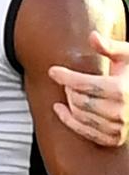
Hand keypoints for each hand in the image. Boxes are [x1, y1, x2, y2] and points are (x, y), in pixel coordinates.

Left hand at [49, 30, 128, 146]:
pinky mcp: (114, 138)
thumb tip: (92, 36)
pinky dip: (68, 120)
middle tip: (68, 80)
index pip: (85, 84)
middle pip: (79, 100)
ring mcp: (118, 127)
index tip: (53, 71)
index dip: (65, 76)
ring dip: (69, 102)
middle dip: (69, 88)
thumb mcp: (128, 56)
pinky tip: (60, 109)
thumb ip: (110, 47)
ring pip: (79, 115)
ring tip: (70, 91)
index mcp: (122, 89)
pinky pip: (84, 131)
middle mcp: (121, 111)